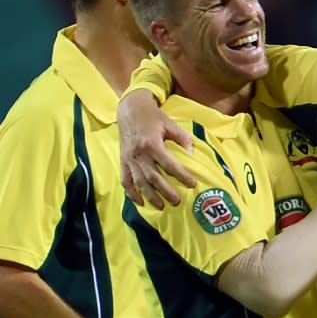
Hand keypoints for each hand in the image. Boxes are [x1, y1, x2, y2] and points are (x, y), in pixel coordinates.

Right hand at [117, 89, 195, 207]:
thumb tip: (192, 154)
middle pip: (153, 177)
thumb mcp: (170, 124)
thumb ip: (183, 138)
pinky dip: (131, 193)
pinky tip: (140, 202)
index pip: (168, 164)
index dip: (181, 175)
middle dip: (165, 191)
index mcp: (151, 144)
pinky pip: (125, 180)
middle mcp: (138, 154)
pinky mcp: (122, 161)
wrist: (130, 110)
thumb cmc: (153, 117)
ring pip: (139, 182)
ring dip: (150, 196)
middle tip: (177, 201)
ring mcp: (129, 159)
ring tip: (161, 206)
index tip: (192, 183)